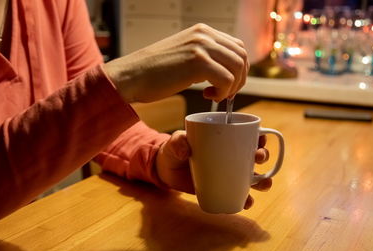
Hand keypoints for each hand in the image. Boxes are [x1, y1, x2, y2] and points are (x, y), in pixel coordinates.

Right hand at [102, 23, 248, 102]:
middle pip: (241, 56)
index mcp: (202, 31)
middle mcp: (204, 34)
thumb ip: (203, 56)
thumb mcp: (183, 55)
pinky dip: (222, 92)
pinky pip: (226, 79)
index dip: (238, 69)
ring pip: (238, 67)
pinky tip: (208, 96)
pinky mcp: (197, 62)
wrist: (131, 76)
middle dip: (239, 79)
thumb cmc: (153, 72)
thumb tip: (223, 69)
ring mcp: (201, 46)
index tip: (226, 84)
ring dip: (232, 86)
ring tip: (215, 95)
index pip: (236, 47)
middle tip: (224, 93)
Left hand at [156, 131, 271, 209]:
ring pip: (252, 177)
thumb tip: (185, 147)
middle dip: (263, 156)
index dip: (259, 136)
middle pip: (254, 155)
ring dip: (262, 180)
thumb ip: (178, 141)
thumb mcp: (174, 142)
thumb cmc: (174, 151)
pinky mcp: (222, 188)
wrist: (166, 171)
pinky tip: (247, 202)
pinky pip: (239, 195)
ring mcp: (228, 174)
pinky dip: (246, 199)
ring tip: (262, 183)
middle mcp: (231, 156)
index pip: (246, 135)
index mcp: (224, 140)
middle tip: (258, 157)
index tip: (261, 138)